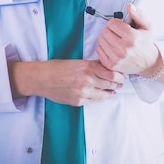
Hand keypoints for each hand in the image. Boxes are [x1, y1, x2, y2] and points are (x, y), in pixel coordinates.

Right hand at [8, 59, 124, 106]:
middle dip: (117, 85)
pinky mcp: (78, 101)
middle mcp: (87, 80)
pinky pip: (94, 101)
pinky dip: (100, 98)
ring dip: (110, 93)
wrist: (42, 79)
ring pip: (104, 95)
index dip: (120, 76)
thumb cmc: (58, 67)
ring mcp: (83, 93)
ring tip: (113, 91)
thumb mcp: (78, 62)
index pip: (112, 74)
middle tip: (120, 83)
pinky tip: (102, 95)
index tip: (122, 76)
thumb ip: (93, 65)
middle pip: (110, 85)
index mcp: (88, 67)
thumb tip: (107, 66)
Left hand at [96, 3, 159, 74]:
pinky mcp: (111, 65)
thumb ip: (138, 15)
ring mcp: (116, 58)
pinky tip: (111, 47)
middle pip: (105, 31)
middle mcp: (124, 49)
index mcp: (132, 38)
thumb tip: (129, 6)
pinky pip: (98, 50)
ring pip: (100, 40)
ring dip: (106, 38)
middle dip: (110, 30)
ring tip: (115, 40)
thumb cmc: (146, 43)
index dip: (115, 22)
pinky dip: (103, 47)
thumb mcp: (147, 26)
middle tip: (117, 33)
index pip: (112, 23)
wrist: (148, 62)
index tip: (120, 26)